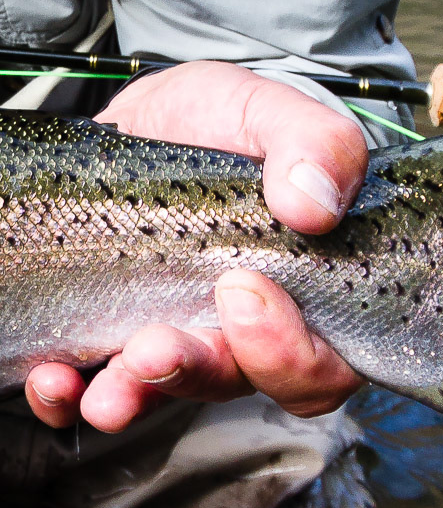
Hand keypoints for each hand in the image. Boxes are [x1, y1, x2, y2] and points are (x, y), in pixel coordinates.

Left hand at [25, 62, 366, 430]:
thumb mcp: (275, 112)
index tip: (244, 291)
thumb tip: (313, 206)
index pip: (324, 364)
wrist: (159, 119)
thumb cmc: (229, 125)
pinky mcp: (119, 337)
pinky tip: (53, 376)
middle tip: (156, 345)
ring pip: (170, 391)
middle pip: (241, 383)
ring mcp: (185, 339)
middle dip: (197, 371)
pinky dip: (71, 396)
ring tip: (106, 380)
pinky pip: (98, 388)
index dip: (293, 353)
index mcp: (309, 295)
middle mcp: (251, 333)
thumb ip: (317, 146)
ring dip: (135, 393)